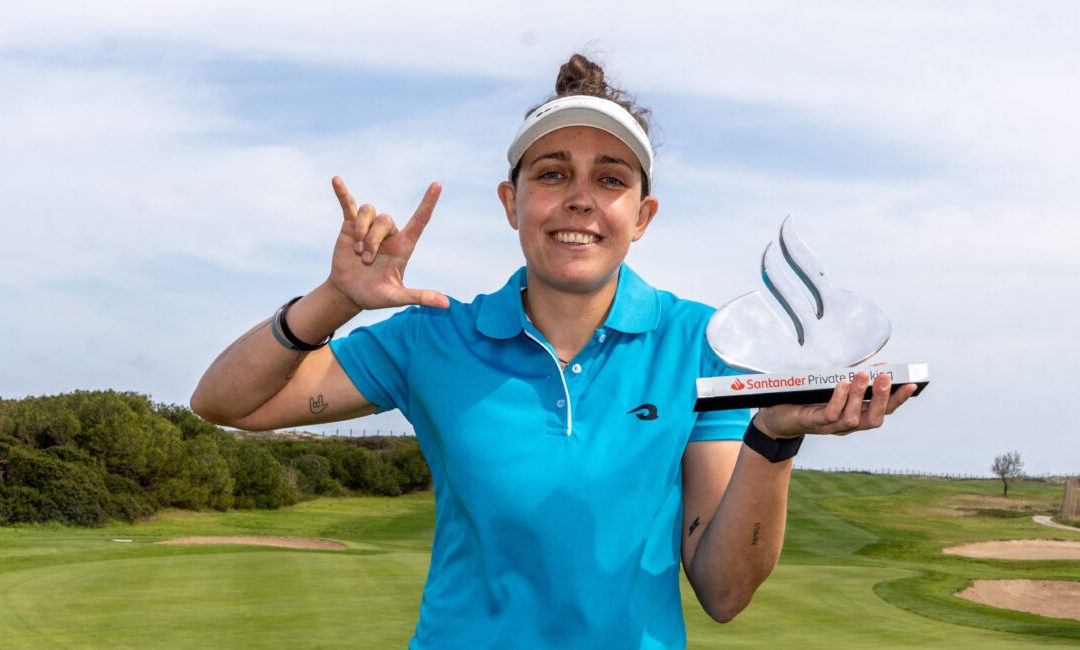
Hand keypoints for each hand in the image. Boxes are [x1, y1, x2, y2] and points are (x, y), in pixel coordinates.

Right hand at [327, 176, 449, 310]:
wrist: (349, 293)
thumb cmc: (375, 295)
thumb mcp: (397, 297)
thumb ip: (419, 297)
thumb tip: (446, 305)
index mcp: (403, 246)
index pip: (420, 220)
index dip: (428, 202)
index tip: (437, 184)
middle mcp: (389, 234)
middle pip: (385, 219)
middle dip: (373, 239)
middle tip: (366, 260)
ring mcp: (369, 228)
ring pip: (369, 212)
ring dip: (362, 231)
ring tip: (356, 252)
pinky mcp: (350, 227)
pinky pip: (348, 205)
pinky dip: (342, 193)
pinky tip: (336, 180)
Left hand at [754, 371, 916, 438]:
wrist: (777, 415)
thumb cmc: (809, 399)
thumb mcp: (835, 387)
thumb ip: (856, 380)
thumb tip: (881, 367)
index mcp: (857, 416)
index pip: (883, 411)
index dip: (898, 400)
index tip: (911, 383)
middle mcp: (848, 426)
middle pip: (873, 419)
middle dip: (881, 398)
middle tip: (885, 378)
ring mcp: (831, 427)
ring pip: (853, 418)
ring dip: (859, 396)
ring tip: (863, 375)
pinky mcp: (814, 423)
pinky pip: (830, 414)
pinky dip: (838, 399)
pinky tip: (842, 384)